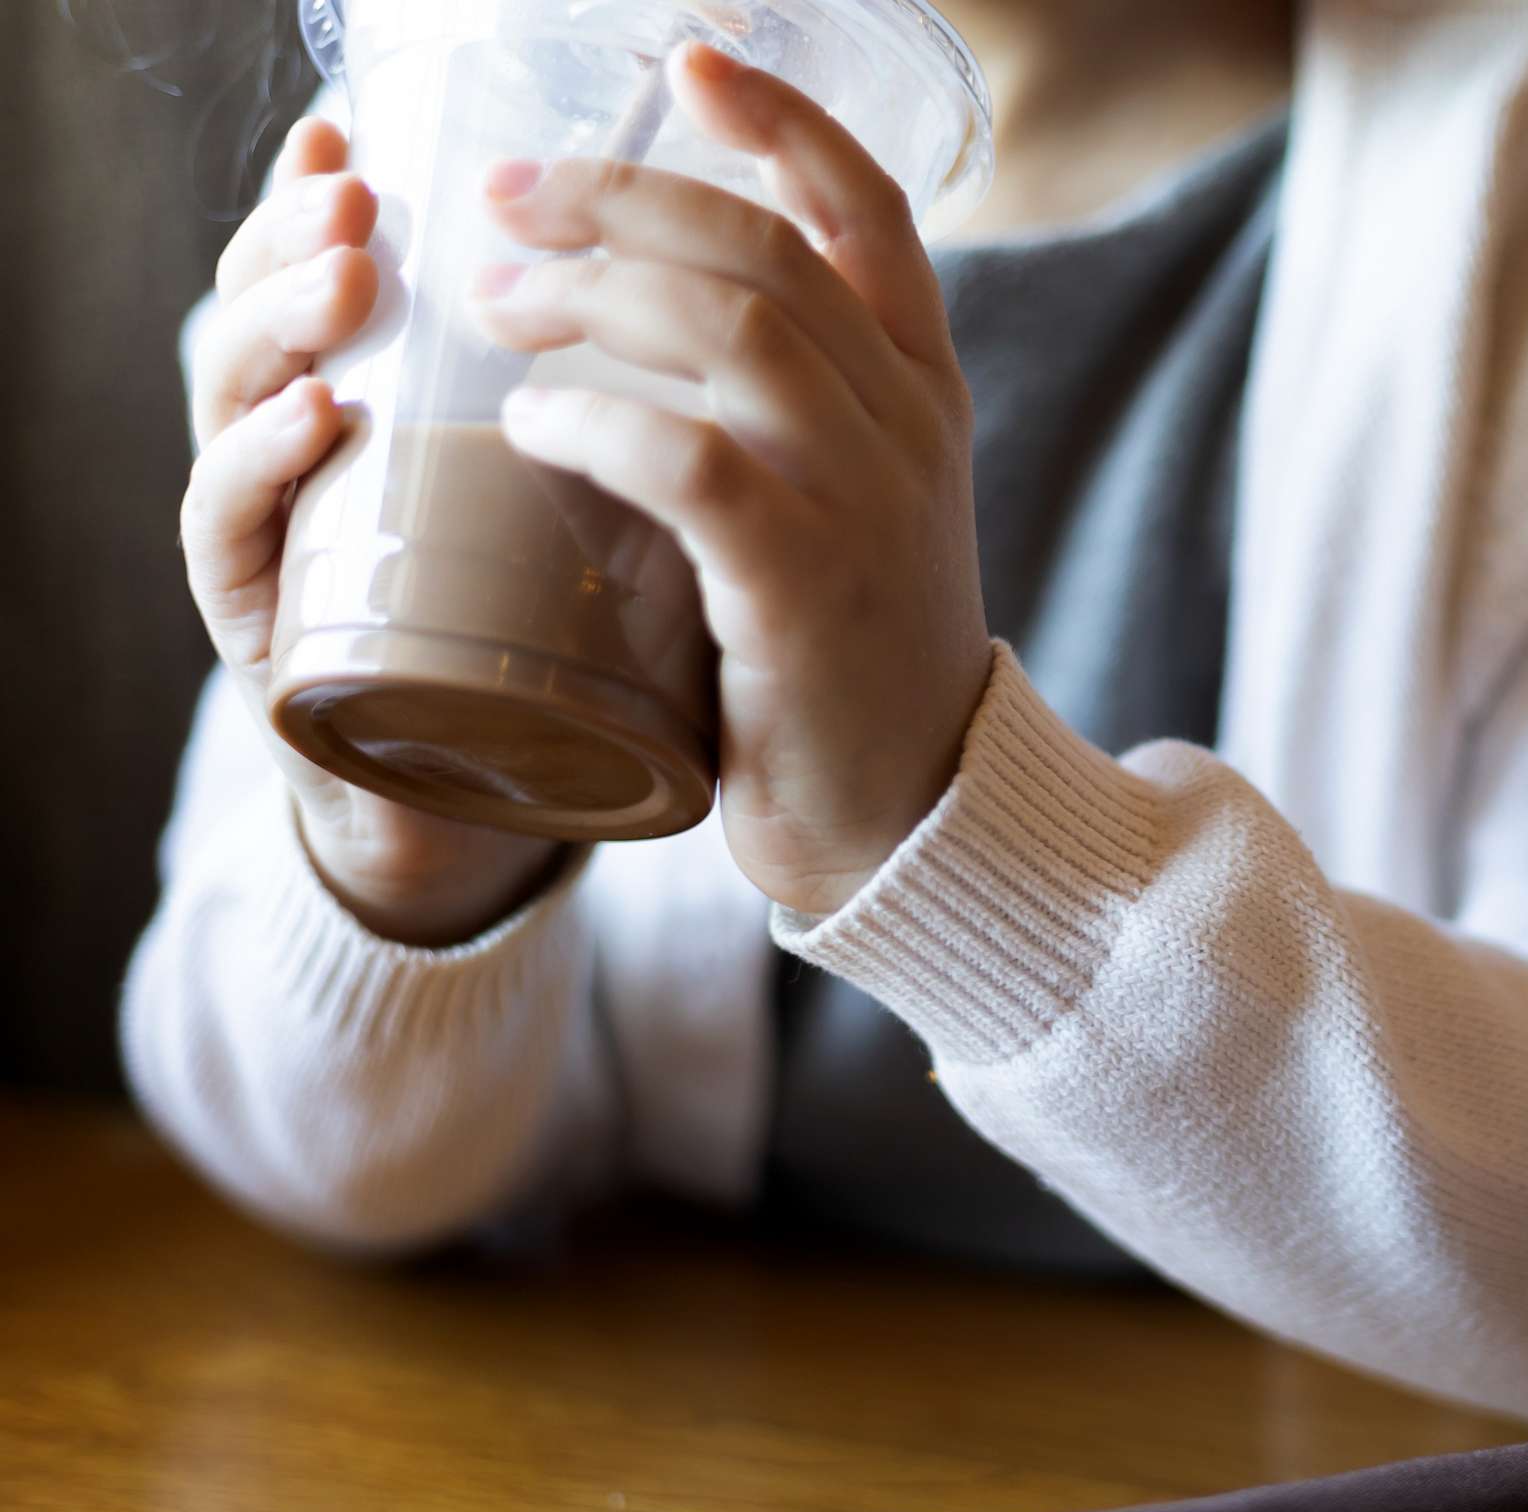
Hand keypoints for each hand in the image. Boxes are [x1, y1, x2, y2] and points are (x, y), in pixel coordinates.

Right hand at [179, 119, 565, 946]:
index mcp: (389, 406)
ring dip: (280, 325)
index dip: (334, 196)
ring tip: (344, 281)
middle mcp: (321, 454)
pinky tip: (316, 419)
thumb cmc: (558, 637)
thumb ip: (620, 399)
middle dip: (301, 237)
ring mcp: (287, 539)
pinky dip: (265, 466)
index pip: (337, 272)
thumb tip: (737, 284)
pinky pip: (241, 531)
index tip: (360, 137)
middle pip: (273, 309)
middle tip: (354, 196)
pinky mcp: (278, 632)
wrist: (509, 806)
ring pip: (238, 395)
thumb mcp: (596, 497)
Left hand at [471, 41, 992, 917]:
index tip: (690, 63)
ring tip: (494, 303)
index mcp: (924, 392)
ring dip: (592, 295)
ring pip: (735, 333)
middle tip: (506, 197)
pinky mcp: (806, 591)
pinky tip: (530, 416)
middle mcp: (910, 429)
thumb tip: (641, 307)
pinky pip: (695, 464)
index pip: (869, 212)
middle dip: (621, 200)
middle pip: (766, 253)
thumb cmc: (849, 656)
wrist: (913, 815)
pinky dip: (598, 419)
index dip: (777, 125)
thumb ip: (792, 405)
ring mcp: (867, 506)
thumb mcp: (853, 503)